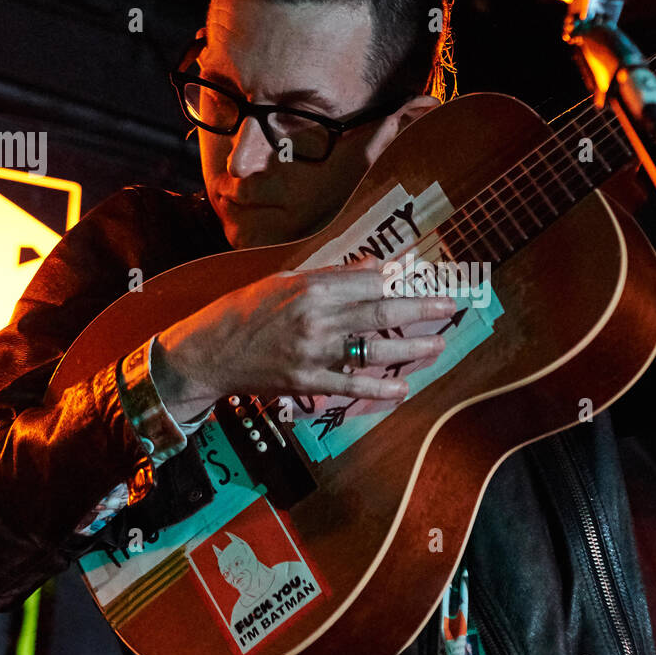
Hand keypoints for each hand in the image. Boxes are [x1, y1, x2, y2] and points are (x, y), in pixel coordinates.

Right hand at [152, 256, 451, 415]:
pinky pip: (350, 386)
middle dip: (420, 308)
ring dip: (410, 349)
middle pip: (381, 312)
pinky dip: (378, 389)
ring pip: (373, 350)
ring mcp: (313, 352)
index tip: (427, 277)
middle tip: (449, 305)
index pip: (369, 282)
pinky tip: (401, 389)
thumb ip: (332, 275)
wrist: (206, 352)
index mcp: (311, 287)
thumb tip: (375, 265)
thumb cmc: (245, 311)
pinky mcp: (306, 381)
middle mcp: (316, 318)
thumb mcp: (285, 280)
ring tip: (437, 345)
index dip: (403, 280)